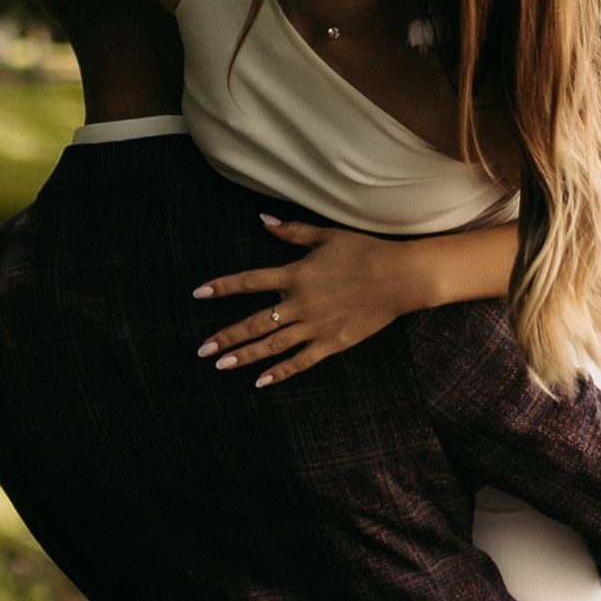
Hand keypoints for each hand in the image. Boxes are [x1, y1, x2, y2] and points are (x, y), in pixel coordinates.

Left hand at [193, 218, 425, 387]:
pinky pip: (301, 361)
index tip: (198, 293)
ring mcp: (316, 326)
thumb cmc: (365, 251)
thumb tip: (262, 219)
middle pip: (255, 322)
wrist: (401, 277)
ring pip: (272, 345)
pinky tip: (260, 382)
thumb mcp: (327, 235)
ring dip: (244, 356)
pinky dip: (280, 372)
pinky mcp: (333, 342)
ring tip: (220, 365)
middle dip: (225, 336)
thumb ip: (291, 231)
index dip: (222, 287)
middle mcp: (301, 303)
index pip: (249, 281)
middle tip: (201, 349)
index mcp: (296, 275)